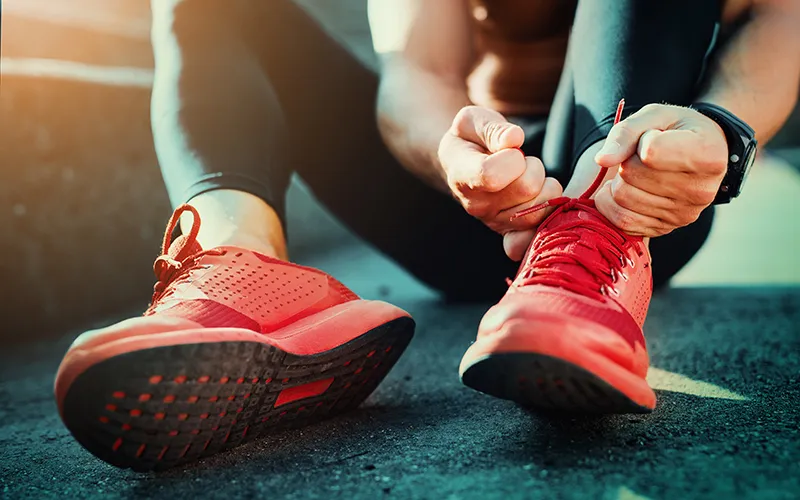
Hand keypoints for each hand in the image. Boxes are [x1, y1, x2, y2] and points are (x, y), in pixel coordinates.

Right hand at [438, 106, 562, 259]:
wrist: (466, 163)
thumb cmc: (470, 138)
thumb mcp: (473, 120)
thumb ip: (491, 128)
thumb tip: (514, 139)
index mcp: (462, 176)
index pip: (492, 175)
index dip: (511, 157)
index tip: (509, 147)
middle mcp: (476, 205)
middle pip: (526, 188)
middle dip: (533, 166)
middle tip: (521, 160)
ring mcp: (494, 222)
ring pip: (540, 207)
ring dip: (544, 185)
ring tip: (526, 175)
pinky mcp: (512, 232)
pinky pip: (540, 228)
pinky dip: (548, 210)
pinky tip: (538, 195)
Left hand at [593, 103, 727, 236]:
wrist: (700, 155)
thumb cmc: (676, 130)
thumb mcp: (655, 116)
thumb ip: (626, 133)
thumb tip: (601, 160)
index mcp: (707, 155)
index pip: (649, 152)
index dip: (641, 140)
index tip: (654, 136)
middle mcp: (700, 190)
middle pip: (631, 175)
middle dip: (627, 161)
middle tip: (642, 156)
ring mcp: (683, 215)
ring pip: (622, 198)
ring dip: (620, 181)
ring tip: (638, 172)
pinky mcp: (665, 229)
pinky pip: (622, 221)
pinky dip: (613, 203)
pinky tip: (626, 189)